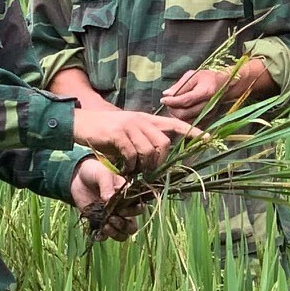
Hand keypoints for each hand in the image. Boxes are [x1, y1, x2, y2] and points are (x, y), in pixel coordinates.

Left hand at [70, 157, 139, 239]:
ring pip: (121, 234)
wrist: (78, 176)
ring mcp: (111, 217)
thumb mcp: (102, 174)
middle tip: (112, 218)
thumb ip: (107, 186)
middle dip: (124, 226)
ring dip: (115, 233)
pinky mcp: (99, 222)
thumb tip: (109, 199)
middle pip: (132, 226)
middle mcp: (122, 210)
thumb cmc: (95, 171)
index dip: (133, 212)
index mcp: (128, 197)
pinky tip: (97, 233)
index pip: (138, 208)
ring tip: (105, 226)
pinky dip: (102, 237)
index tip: (121, 209)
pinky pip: (104, 236)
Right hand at [72, 107, 203, 175]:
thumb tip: (156, 159)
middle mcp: (140, 120)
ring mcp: (129, 126)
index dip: (193, 131)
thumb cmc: (104, 132)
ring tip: (134, 171)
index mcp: (146, 119)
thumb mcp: (127, 133)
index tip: (209, 139)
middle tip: (148, 171)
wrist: (80, 123)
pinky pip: (132, 153)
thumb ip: (142, 141)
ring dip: (143, 166)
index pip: (175, 123)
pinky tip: (124, 169)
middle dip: (159, 161)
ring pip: (149, 150)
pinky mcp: (117, 134)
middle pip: (163, 143)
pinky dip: (130, 165)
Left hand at [161, 68, 229, 124]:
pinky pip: (192, 124)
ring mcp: (209, 115)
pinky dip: (184, 120)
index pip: (185, 100)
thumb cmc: (208, 78)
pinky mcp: (208, 120)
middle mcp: (208, 105)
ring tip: (174, 107)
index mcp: (205, 92)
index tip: (163, 99)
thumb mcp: (193, 75)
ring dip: (177, 116)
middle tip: (168, 103)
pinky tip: (181, 112)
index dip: (172, 101)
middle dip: (172, 109)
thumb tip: (166, 94)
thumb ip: (180, 85)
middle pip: (184, 113)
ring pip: (186, 121)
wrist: (225, 86)